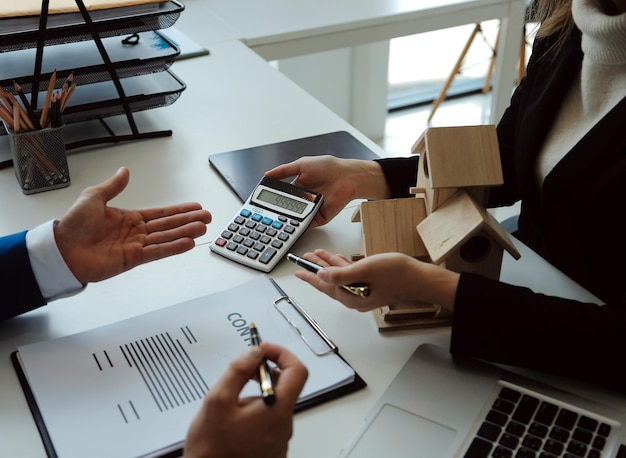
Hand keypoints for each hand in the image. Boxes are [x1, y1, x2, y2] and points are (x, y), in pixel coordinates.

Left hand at [54, 167, 211, 283]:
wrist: (62, 249)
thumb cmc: (74, 225)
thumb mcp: (94, 197)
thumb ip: (114, 186)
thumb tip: (125, 171)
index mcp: (129, 218)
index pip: (160, 213)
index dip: (179, 210)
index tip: (195, 207)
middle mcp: (136, 232)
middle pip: (168, 225)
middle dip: (189, 220)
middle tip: (207, 217)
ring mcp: (136, 246)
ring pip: (167, 238)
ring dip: (186, 232)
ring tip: (203, 227)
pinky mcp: (133, 260)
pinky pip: (157, 252)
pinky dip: (173, 248)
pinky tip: (188, 243)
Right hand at [184, 342, 307, 457]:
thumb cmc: (211, 449)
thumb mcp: (217, 401)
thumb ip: (238, 371)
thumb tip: (254, 353)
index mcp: (276, 412)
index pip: (297, 371)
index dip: (282, 354)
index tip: (263, 349)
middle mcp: (284, 426)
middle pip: (286, 387)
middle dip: (266, 373)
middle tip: (244, 370)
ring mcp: (280, 439)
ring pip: (275, 404)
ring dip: (258, 393)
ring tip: (232, 400)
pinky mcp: (272, 448)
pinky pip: (271, 421)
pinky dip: (257, 410)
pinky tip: (235, 417)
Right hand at [264, 156, 389, 226]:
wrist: (348, 177)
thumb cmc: (329, 167)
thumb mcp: (302, 164)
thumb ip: (283, 170)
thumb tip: (266, 174)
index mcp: (297, 187)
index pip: (280, 197)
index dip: (272, 200)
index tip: (261, 204)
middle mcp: (303, 200)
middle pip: (286, 210)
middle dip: (277, 213)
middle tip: (267, 216)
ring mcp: (310, 210)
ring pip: (295, 219)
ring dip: (287, 221)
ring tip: (277, 222)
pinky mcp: (319, 218)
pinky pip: (307, 225)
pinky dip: (300, 227)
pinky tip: (291, 227)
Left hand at [293, 249, 458, 311]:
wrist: (419, 278)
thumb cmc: (396, 274)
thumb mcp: (364, 270)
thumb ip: (340, 274)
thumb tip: (321, 275)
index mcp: (350, 297)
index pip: (323, 285)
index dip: (309, 276)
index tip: (297, 270)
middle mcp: (354, 298)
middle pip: (329, 282)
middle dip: (316, 269)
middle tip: (304, 260)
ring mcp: (362, 293)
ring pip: (339, 277)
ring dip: (328, 265)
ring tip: (316, 255)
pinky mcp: (370, 287)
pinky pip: (350, 276)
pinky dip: (342, 266)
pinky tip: (337, 259)